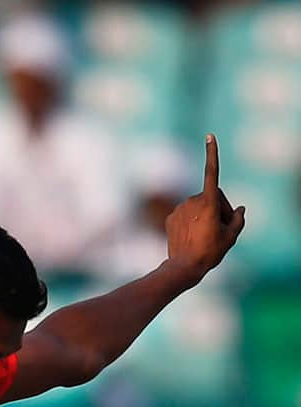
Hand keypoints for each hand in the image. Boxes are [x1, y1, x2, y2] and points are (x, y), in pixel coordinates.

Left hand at [164, 134, 245, 284]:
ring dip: (205, 216)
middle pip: (212, 197)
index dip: (212, 154)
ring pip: (198, 207)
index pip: (211, 172)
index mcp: (208, 202)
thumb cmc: (210, 251)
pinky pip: (186, 215)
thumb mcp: (231, 236)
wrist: (183, 267)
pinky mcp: (170, 217)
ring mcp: (179, 208)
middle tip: (220, 228)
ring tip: (204, 236)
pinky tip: (192, 237)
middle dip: (219, 208)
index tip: (209, 136)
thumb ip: (237, 219)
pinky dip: (192, 222)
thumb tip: (239, 209)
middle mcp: (191, 201)